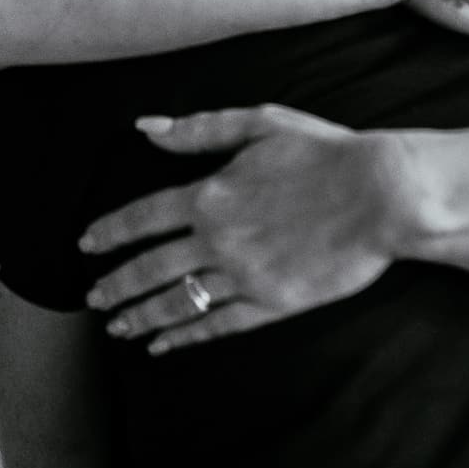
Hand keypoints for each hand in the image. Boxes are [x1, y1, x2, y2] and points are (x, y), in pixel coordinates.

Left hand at [79, 105, 428, 352]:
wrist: (382, 194)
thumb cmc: (324, 152)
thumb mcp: (259, 123)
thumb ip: (199, 129)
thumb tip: (147, 128)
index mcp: (210, 194)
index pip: (142, 217)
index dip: (110, 233)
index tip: (86, 244)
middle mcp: (217, 239)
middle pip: (149, 268)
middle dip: (116, 285)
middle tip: (93, 299)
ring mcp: (243, 275)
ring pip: (177, 301)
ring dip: (141, 315)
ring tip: (117, 327)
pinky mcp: (272, 303)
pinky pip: (217, 324)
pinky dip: (185, 336)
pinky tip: (164, 344)